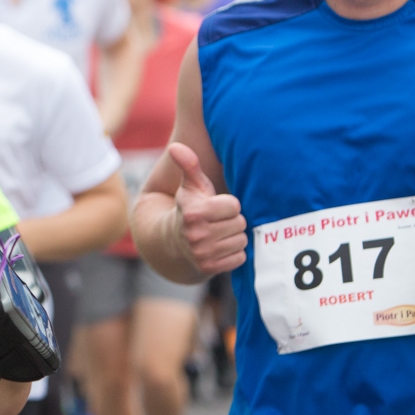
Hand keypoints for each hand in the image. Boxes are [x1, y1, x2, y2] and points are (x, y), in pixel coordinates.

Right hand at [167, 142, 245, 275]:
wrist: (173, 241)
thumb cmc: (189, 208)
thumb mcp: (190, 186)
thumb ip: (189, 165)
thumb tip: (176, 146)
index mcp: (193, 213)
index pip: (234, 206)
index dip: (228, 205)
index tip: (216, 207)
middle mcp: (196, 235)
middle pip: (240, 224)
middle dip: (232, 221)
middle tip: (218, 221)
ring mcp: (202, 254)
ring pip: (241, 241)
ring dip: (233, 237)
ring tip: (219, 233)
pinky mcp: (209, 268)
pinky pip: (239, 258)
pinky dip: (233, 253)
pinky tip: (220, 247)